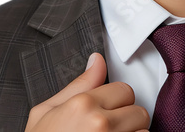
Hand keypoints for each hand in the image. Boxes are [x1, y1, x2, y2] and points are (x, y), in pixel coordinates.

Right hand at [25, 52, 150, 131]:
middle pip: (138, 110)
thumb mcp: (46, 112)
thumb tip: (97, 60)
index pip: (124, 89)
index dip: (115, 101)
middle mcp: (101, 123)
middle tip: (108, 130)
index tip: (106, 111)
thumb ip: (78, 85)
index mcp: (82, 104)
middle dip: (127, 119)